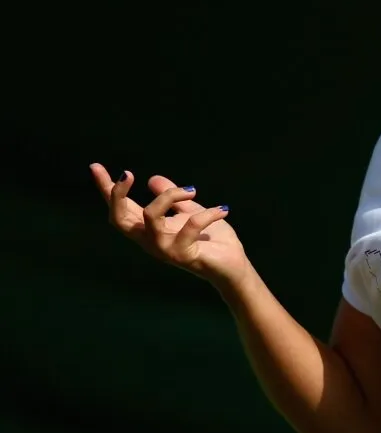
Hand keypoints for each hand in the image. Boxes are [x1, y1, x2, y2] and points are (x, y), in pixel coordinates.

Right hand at [90, 164, 249, 286]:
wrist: (233, 266)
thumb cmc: (212, 240)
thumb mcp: (190, 212)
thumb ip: (172, 199)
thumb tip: (152, 179)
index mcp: (149, 230)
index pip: (121, 209)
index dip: (107, 189)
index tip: (95, 166)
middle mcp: (150, 241)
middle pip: (119, 219)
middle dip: (118, 195)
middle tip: (127, 173)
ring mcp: (165, 250)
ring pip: (150, 218)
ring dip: (169, 197)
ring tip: (192, 190)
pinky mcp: (184, 256)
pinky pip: (189, 227)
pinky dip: (206, 214)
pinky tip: (222, 210)